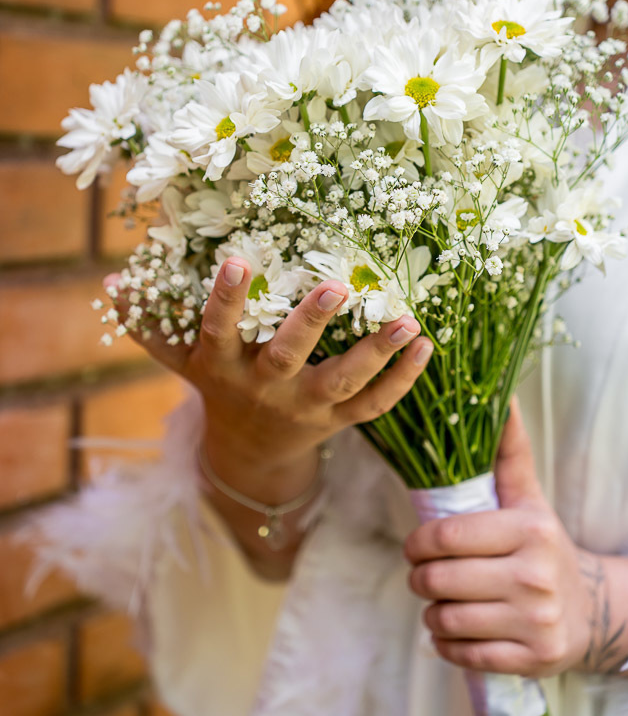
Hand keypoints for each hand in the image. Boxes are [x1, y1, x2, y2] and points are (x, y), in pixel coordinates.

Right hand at [104, 257, 433, 472]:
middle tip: (337, 286)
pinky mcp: (338, 421)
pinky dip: (402, 381)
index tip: (234, 261)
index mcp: (224, 369)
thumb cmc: (217, 388)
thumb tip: (114, 284)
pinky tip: (425, 348)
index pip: (219, 332)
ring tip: (409, 322)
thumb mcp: (180, 360)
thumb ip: (150, 324)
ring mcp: (305, 408)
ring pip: (342, 384)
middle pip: (286, 357)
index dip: (224, 302)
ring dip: (375, 354)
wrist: (249, 453)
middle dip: (309, 324)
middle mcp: (265, 389)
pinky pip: (373, 406)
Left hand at [403, 397, 594, 677]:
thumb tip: (502, 397)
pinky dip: (447, 646)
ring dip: (431, 614)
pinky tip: (455, 632)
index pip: (444, 537)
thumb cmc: (540, 546)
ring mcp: (535, 621)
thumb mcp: (526, 498)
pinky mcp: (532, 659)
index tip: (414, 546)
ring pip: (445, 621)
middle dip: (419, 579)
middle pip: (438, 581)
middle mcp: (535, 576)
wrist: (589, 609)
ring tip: (441, 602)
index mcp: (528, 530)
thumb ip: (508, 451)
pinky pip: (463, 656)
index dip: (416, 544)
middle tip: (423, 575)